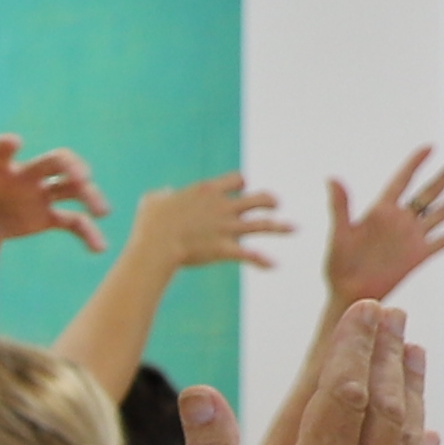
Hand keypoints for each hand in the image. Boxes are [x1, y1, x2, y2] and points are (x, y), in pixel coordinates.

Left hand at [0, 134, 105, 256]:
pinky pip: (72, 223)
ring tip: (100, 209)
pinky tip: (98, 249)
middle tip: (80, 176)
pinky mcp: (45, 217)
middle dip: (69, 165)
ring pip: (71, 188)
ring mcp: (37, 195)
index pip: (1, 150)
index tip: (10, 141)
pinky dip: (87, 233)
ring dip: (88, 194)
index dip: (5, 144)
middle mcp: (22, 175)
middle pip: (53, 161)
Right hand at [125, 173, 287, 277]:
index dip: (240, 185)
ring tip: (293, 228)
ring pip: (263, 224)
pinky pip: (250, 255)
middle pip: (258, 198)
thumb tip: (164, 193)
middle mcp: (223, 206)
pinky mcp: (226, 248)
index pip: (237, 180)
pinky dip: (263, 261)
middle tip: (274, 205)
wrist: (155, 247)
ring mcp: (227, 228)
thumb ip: (162, 194)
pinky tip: (274, 265)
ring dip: (280, 226)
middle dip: (269, 201)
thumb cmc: (150, 224)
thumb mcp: (152, 200)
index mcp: (208, 191)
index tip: (237, 191)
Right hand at [185, 302, 433, 444]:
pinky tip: (429, 437)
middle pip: (385, 407)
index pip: (345, 393)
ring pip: (409, 440)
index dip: (357, 348)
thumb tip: (198, 391)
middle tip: (395, 317)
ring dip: (415, 393)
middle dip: (389, 356)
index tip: (367, 311)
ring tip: (417, 357)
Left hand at [325, 146, 443, 304]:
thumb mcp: (339, 233)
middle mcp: (400, 220)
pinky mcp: (419, 255)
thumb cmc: (338, 263)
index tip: (430, 148)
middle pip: (428, 193)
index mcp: (380, 211)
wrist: (349, 292)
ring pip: (440, 213)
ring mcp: (412, 237)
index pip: (401, 181)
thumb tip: (331, 178)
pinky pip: (443, 241)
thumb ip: (340, 206)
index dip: (414, 164)